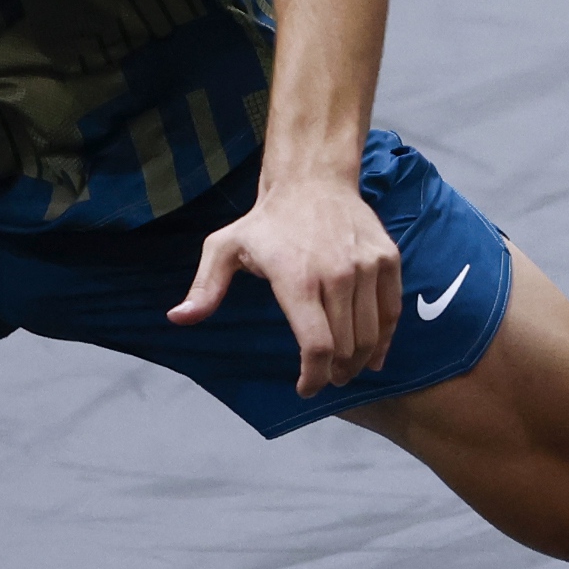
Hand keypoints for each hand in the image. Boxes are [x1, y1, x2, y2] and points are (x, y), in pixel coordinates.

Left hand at [167, 170, 403, 395]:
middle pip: (346, 346)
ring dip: (359, 362)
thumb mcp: (224, 248)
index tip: (305, 389)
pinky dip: (385, 339)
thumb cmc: (267, 221)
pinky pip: (391, 311)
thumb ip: (205, 288)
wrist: (313, 180)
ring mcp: (366, 266)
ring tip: (346, 370)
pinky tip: (375, 353)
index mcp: (297, 278)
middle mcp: (337, 274)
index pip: (316, 345)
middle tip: (326, 379)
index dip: (312, 377)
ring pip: (371, 333)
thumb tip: (178, 319)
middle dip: (335, 373)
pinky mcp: (387, 259)